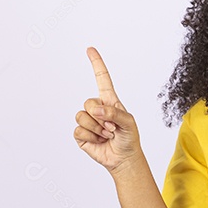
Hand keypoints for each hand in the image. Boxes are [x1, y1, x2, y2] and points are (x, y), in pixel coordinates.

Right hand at [74, 47, 142, 172]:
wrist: (123, 158)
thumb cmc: (129, 138)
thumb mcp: (128, 123)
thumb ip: (114, 114)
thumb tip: (96, 110)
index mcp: (110, 101)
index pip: (102, 79)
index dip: (96, 64)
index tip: (90, 49)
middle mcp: (97, 108)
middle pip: (89, 103)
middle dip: (102, 118)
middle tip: (113, 129)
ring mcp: (88, 120)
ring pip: (82, 117)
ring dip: (97, 129)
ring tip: (107, 135)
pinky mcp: (81, 134)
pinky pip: (79, 130)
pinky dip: (91, 137)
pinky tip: (99, 141)